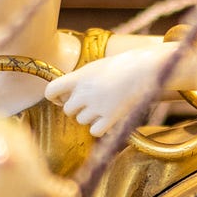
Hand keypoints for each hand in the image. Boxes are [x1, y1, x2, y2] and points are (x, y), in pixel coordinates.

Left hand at [44, 48, 163, 137]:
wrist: (145, 69)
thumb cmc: (121, 65)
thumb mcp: (95, 67)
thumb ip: (79, 80)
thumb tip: (65, 94)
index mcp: (79, 77)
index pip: (51, 90)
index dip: (54, 96)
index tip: (62, 97)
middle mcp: (85, 92)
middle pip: (67, 110)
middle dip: (75, 108)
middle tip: (89, 102)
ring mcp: (97, 106)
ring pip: (81, 121)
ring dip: (89, 117)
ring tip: (103, 106)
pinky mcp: (110, 118)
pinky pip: (94, 131)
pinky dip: (99, 128)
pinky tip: (107, 118)